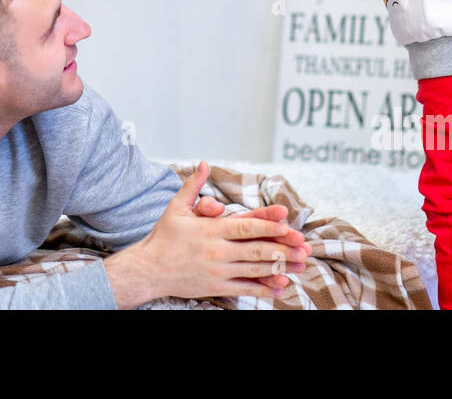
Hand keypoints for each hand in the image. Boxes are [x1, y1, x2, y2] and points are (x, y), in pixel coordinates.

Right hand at [107, 161, 308, 306]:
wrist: (148, 269)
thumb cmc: (163, 237)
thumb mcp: (176, 207)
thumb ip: (193, 186)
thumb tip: (204, 163)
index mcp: (211, 230)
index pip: (245, 226)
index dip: (268, 225)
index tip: (287, 224)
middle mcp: (217, 251)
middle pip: (256, 249)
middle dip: (282, 248)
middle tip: (303, 247)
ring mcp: (218, 270)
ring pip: (254, 269)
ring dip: (279, 267)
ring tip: (299, 264)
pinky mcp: (216, 286)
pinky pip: (245, 288)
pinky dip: (264, 288)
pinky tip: (279, 287)